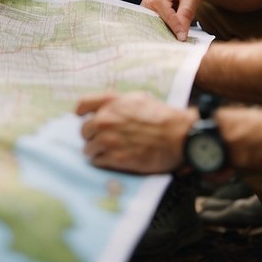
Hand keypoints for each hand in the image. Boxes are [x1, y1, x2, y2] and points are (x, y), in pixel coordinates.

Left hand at [76, 91, 194, 173]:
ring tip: (112, 152)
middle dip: (93, 136)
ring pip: (89, 148)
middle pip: (84, 131)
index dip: (81, 114)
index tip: (84, 119)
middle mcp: (105, 120)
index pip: (81, 105)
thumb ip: (117, 103)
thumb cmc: (162, 117)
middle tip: (105, 140)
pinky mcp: (116, 159)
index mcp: (110, 102)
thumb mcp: (137, 99)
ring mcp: (109, 140)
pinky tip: (116, 160)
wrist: (180, 136)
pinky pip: (98, 161)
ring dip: (98, 151)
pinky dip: (104, 162)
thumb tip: (104, 108)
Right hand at [141, 0, 211, 40]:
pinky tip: (168, 34)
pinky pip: (154, 18)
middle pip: (153, 21)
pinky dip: (160, 26)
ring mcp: (148, 1)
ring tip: (169, 43)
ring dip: (160, 30)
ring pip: (152, 21)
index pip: (166, 16)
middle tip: (172, 48)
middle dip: (161, 33)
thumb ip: (186, 13)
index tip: (183, 42)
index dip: (175, 29)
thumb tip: (181, 34)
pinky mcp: (151, 5)